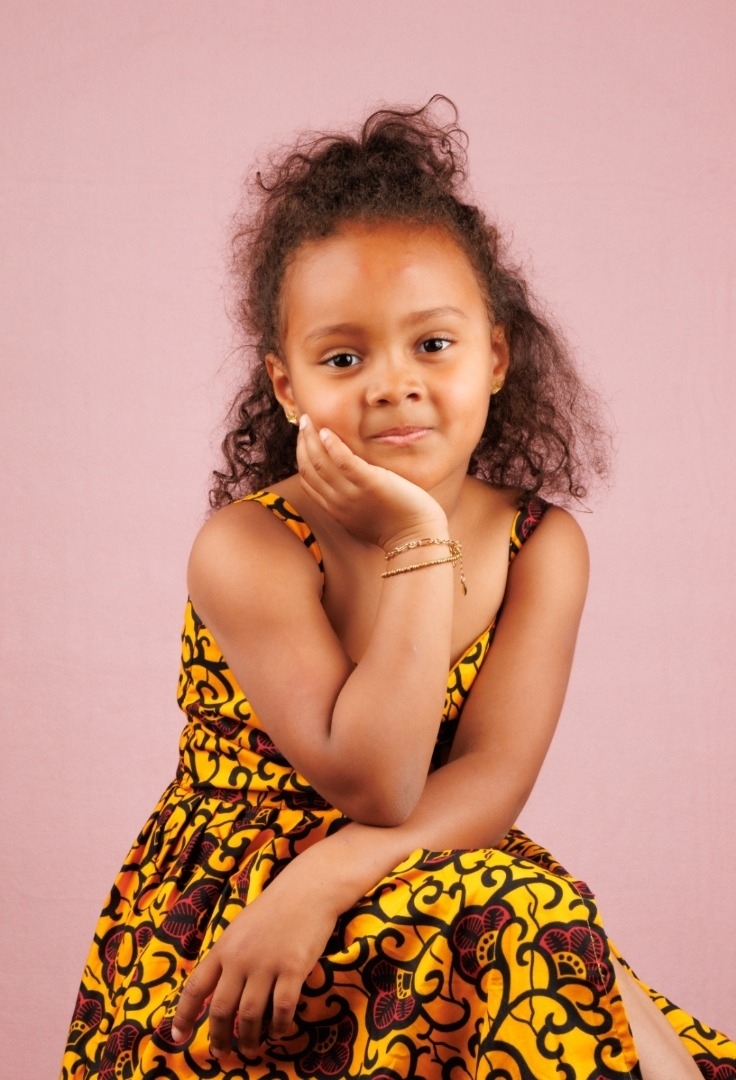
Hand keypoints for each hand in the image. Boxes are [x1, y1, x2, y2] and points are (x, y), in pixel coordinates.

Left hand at [171, 871, 338, 1058]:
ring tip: (250, 1050)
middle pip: (222, 1009)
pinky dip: (280, 1026)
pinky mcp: (294, 968)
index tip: (178, 1037)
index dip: (184, 1015)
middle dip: (219, 1037)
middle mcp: (240, 958)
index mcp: (223, 948)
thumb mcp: (240, 929)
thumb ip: (229, 957)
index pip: (196, 988)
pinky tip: (279, 1032)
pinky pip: (283, 1008)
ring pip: (251, 1014)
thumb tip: (219, 991)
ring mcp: (267, 964)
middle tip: (221, 1053)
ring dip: (249, 1038)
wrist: (307, 888)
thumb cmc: (274, 908)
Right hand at [296, 415, 446, 549]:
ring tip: (307, 420)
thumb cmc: (397, 526)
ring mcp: (351, 494)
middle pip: (309, 469)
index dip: (302, 457)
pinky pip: (343, 461)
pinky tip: (326, 431)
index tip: (304, 438)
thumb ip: (352, 500)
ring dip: (310, 438)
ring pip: (320, 463)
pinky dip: (332, 445)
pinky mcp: (370, 484)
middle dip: (302, 443)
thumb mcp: (364, 516)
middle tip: (302, 422)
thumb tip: (350, 482)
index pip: (308, 480)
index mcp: (335, 509)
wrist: (415, 538)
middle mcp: (337, 502)